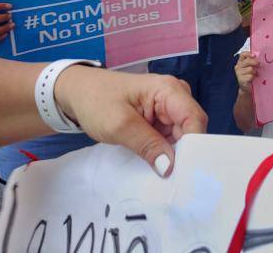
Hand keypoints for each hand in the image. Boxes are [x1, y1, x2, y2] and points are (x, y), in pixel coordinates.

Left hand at [55, 67, 206, 176]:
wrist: (77, 92)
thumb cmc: (97, 101)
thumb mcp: (119, 125)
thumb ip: (147, 145)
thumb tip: (170, 168)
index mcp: (169, 90)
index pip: (194, 119)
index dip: (194, 145)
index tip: (186, 172)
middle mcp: (176, 96)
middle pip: (192, 128)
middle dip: (186, 153)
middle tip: (178, 182)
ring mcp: (170, 108)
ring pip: (184, 136)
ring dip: (176, 155)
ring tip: (169, 179)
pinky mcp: (162, 119)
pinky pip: (172, 138)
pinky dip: (167, 153)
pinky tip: (161, 168)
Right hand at [234, 52, 258, 92]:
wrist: (248, 88)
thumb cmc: (251, 75)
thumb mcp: (252, 67)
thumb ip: (254, 61)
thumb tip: (261, 56)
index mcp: (241, 62)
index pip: (242, 55)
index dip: (248, 54)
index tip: (254, 55)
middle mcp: (238, 67)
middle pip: (247, 61)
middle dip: (255, 62)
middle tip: (259, 65)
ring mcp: (239, 73)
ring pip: (250, 69)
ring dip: (255, 71)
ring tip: (256, 74)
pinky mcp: (241, 80)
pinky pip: (250, 76)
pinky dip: (254, 77)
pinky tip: (254, 78)